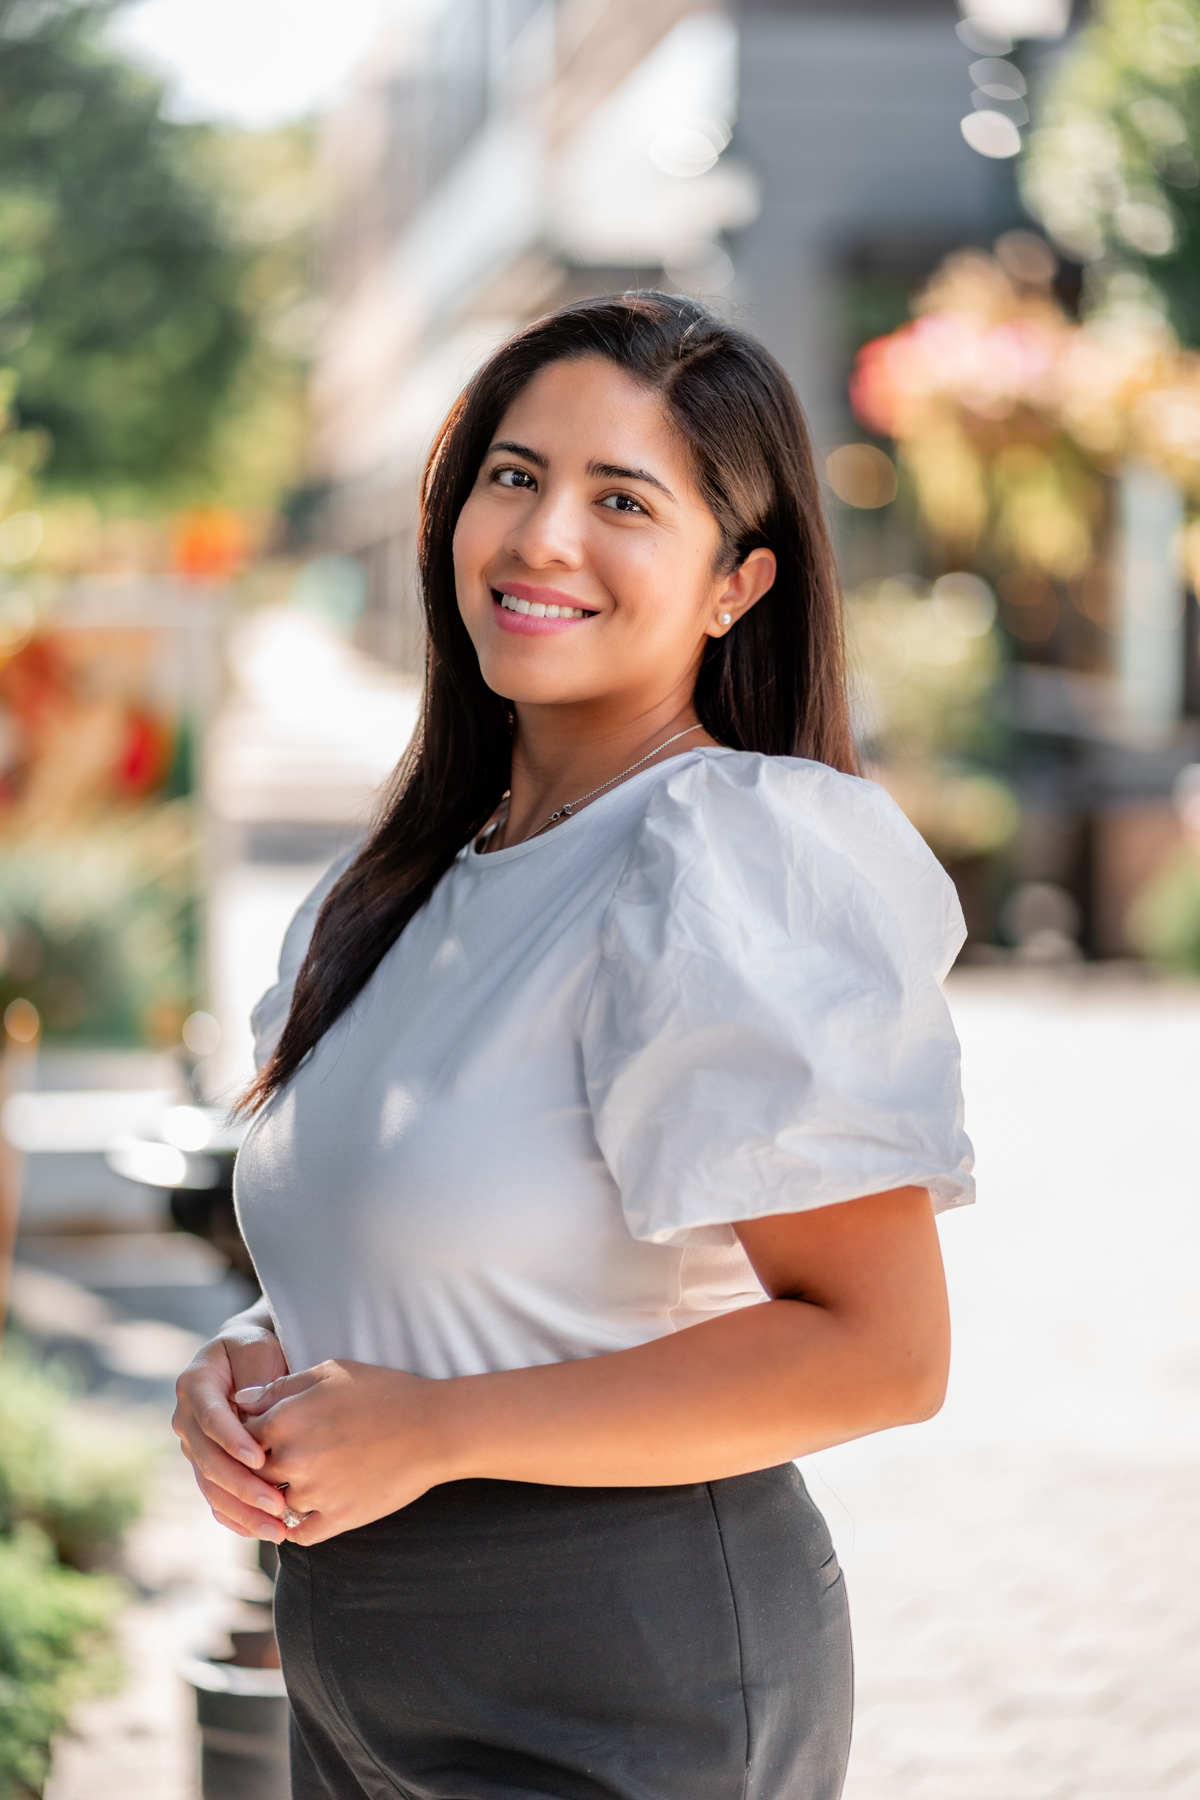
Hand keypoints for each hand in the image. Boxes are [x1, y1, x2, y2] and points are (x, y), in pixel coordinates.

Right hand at [173, 1315, 290, 1540]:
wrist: (244, 1358)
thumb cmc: (255, 1349)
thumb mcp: (258, 1349)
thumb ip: (255, 1378)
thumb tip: (252, 1415)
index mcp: (194, 1385)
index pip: (210, 1418)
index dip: (232, 1440)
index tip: (260, 1459)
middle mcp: (187, 1419)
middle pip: (208, 1460)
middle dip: (242, 1486)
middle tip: (276, 1504)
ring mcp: (194, 1447)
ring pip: (211, 1486)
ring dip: (243, 1511)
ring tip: (277, 1529)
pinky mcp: (207, 1467)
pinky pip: (217, 1498)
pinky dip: (237, 1518)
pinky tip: (263, 1531)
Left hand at [235, 1360, 444, 1544]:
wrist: (433, 1427)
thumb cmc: (384, 1392)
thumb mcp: (332, 1372)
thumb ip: (280, 1386)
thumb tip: (239, 1401)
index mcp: (286, 1419)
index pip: (241, 1437)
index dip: (250, 1437)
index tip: (266, 1436)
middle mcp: (293, 1459)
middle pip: (254, 1474)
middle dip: (264, 1468)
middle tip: (284, 1460)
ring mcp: (315, 1493)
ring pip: (276, 1505)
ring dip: (282, 1497)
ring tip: (303, 1482)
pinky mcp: (338, 1518)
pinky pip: (300, 1535)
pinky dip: (298, 1527)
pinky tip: (310, 1511)